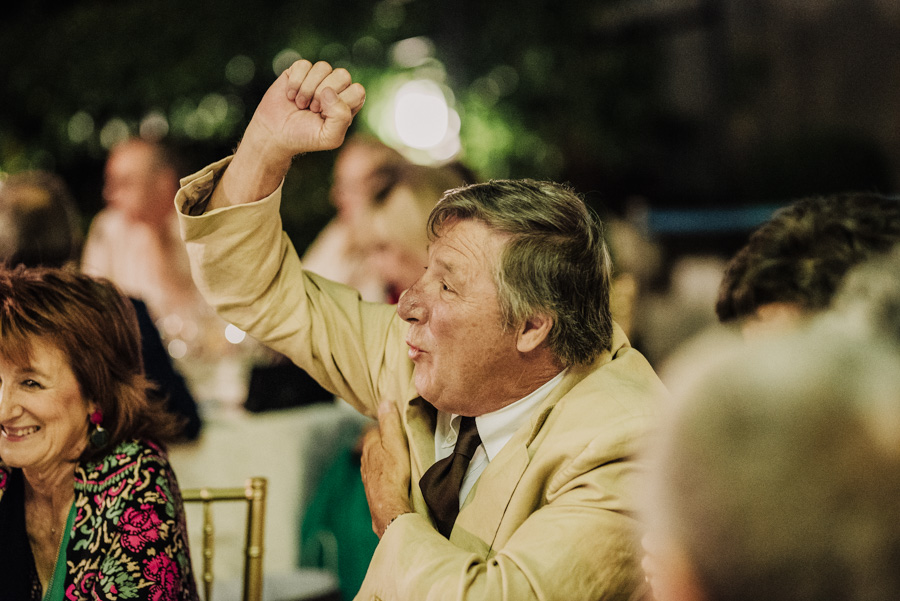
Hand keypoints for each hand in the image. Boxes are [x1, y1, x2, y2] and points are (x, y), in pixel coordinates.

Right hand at [245, 59, 365, 161]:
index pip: (357, 91)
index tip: (325, 116)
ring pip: (323, 67)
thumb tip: (329, 90)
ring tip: (300, 104)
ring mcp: (318, 78)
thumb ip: (341, 118)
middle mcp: (336, 88)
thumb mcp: (329, 137)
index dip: (341, 102)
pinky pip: (304, 65)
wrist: (275, 134)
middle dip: (324, 94)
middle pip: (343, 75)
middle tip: (312, 109)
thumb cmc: (305, 137)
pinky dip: (295, 83)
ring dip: (308, 89)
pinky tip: (290, 95)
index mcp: (348, 103)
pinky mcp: (299, 71)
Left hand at [361, 402, 412, 537]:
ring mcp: (367, 474)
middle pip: (376, 445)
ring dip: (386, 459)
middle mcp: (364, 458)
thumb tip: (384, 401)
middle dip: (386, 443)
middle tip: (403, 443)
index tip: (400, 427)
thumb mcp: (395, 442)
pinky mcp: (373, 487)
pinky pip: (380, 475)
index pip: (376, 428)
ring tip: (401, 460)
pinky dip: (387, 473)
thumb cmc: (393, 473)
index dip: (388, 426)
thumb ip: (389, 422)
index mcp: (369, 444)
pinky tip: (396, 477)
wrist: (388, 506)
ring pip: (377, 460)